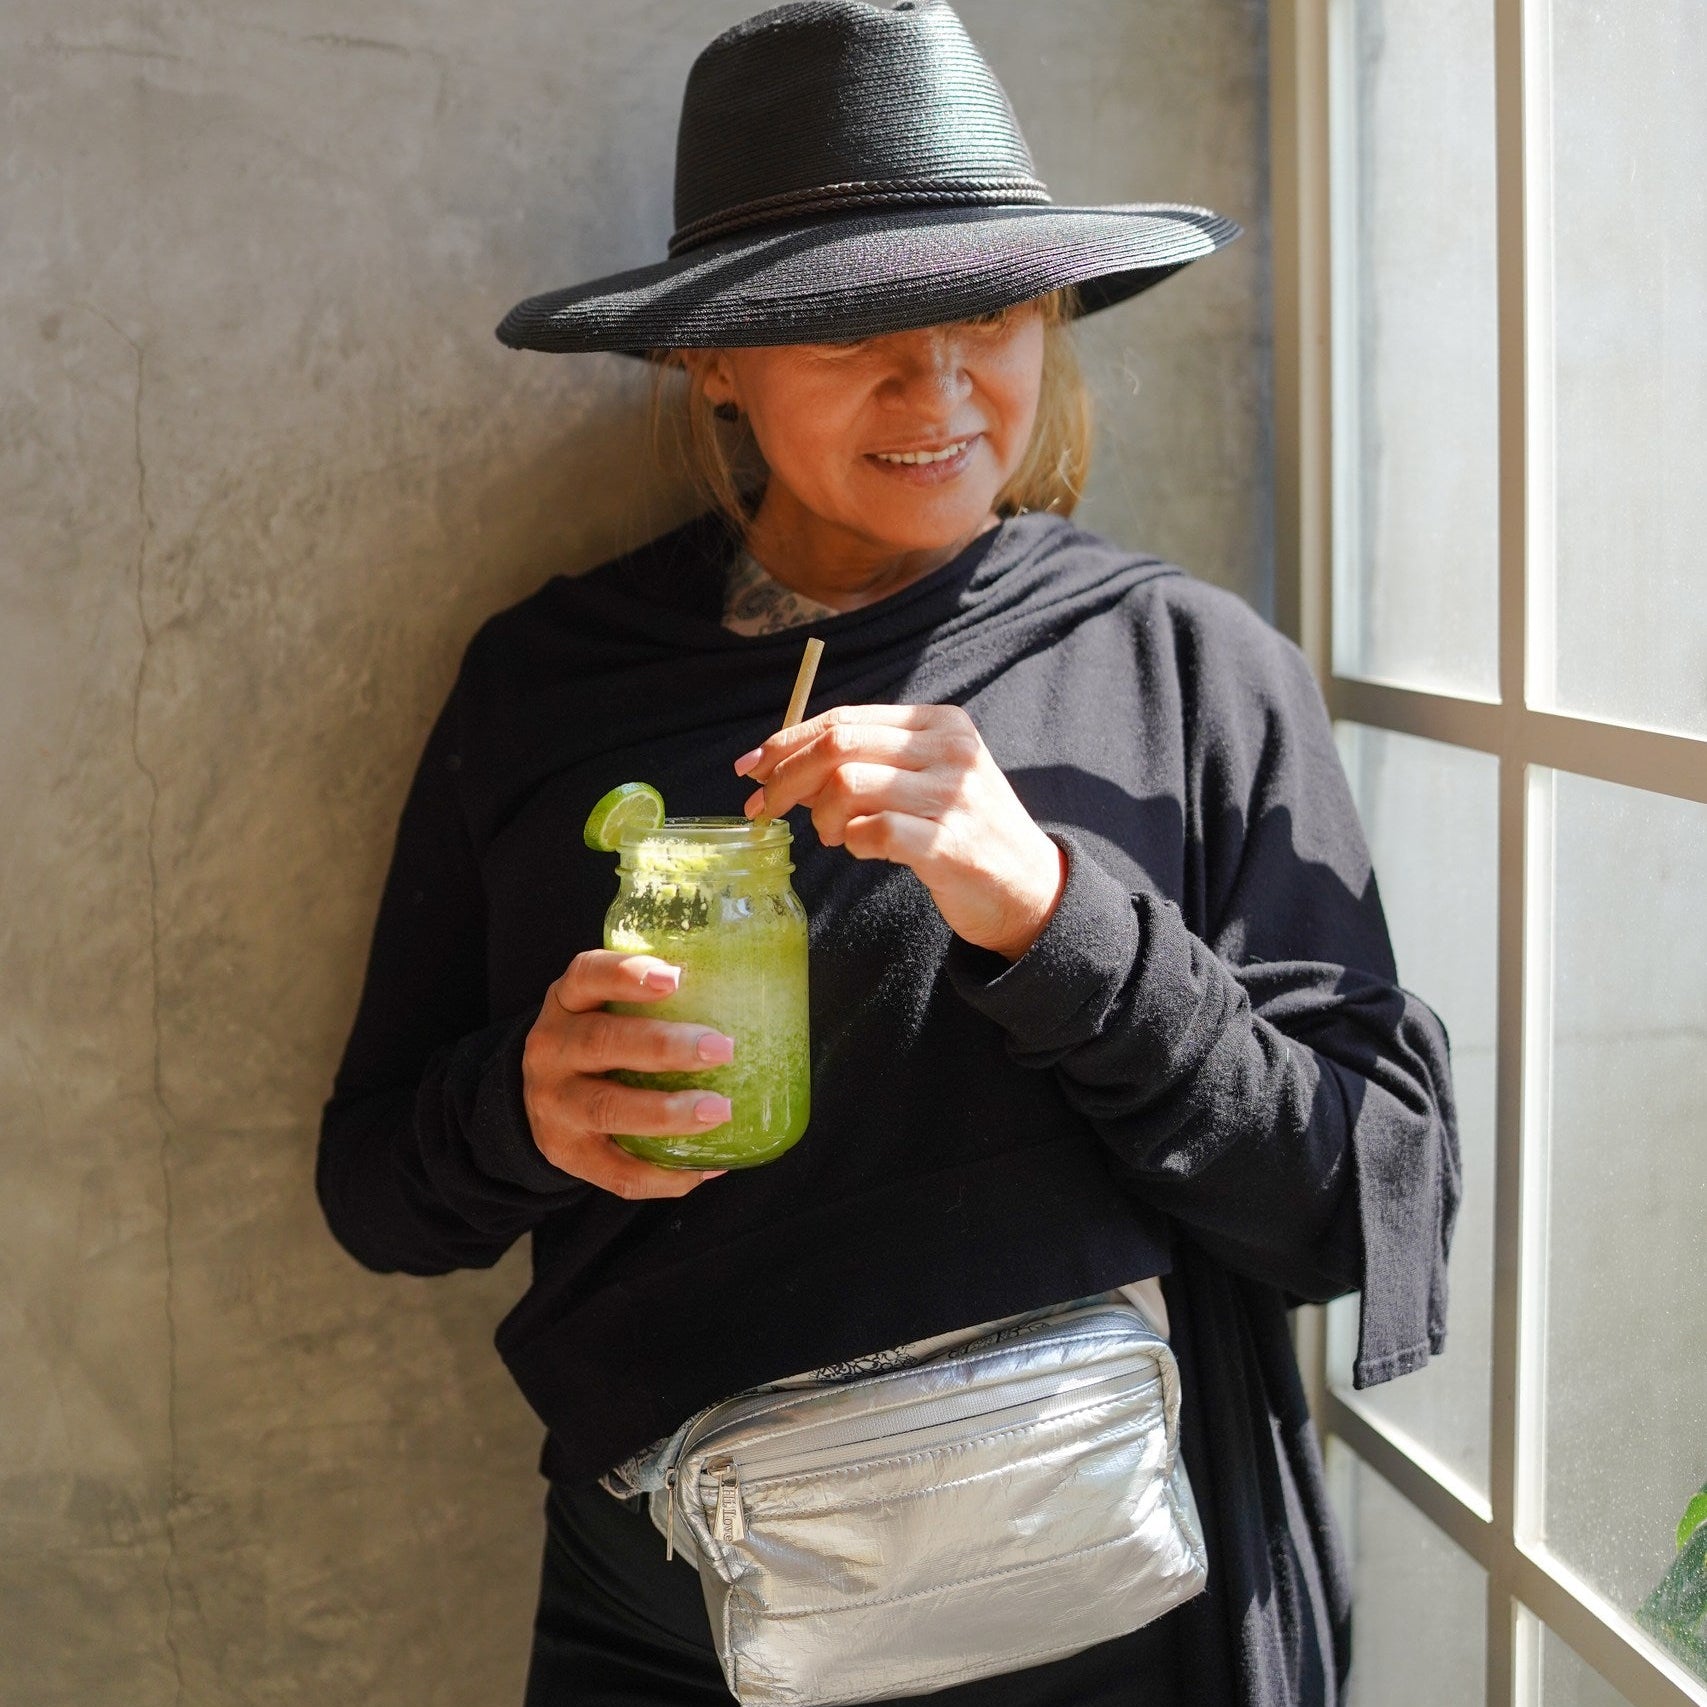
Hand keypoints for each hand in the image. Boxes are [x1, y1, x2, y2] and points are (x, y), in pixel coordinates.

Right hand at [522, 950, 735, 1198]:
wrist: (536, 1097)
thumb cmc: (599, 1040)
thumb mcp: (606, 1007)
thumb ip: (656, 998)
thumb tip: (757, 994)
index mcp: (567, 1002)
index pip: (586, 976)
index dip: (626, 975)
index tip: (674, 978)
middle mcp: (551, 1049)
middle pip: (601, 1043)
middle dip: (664, 1047)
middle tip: (722, 1049)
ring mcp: (554, 1104)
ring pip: (606, 1108)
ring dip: (667, 1112)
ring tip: (719, 1110)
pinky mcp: (566, 1154)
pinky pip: (615, 1171)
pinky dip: (663, 1173)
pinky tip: (704, 1168)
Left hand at [734, 703, 1066, 961]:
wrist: (1027, 887)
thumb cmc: (961, 829)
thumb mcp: (926, 776)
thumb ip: (869, 760)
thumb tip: (781, 763)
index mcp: (939, 724)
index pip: (845, 719)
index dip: (788, 742)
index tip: (751, 768)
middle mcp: (948, 751)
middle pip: (839, 744)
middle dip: (786, 777)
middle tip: (763, 808)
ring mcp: (951, 797)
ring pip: (847, 785)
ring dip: (821, 817)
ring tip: (832, 836)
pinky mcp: (950, 845)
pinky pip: (872, 832)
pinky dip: (852, 842)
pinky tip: (861, 849)